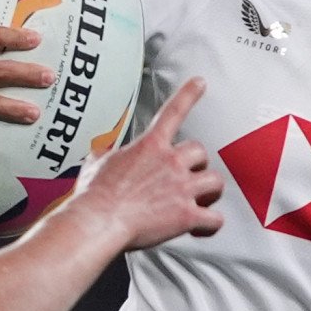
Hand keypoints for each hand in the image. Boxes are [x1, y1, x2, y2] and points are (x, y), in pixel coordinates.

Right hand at [74, 76, 222, 250]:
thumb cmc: (94, 196)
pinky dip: (210, 224)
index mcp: (150, 146)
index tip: (199, 83)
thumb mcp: (95, 164)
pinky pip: (214, 218)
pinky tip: (201, 227)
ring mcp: (181, 188)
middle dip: (196, 165)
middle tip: (187, 177)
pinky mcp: (187, 215)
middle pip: (200, 152)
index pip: (173, 112)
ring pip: (215, 182)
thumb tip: (100, 154)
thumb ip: (105, 155)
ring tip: (200, 201)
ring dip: (209, 191)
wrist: (98, 221)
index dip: (188, 94)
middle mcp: (170, 162)